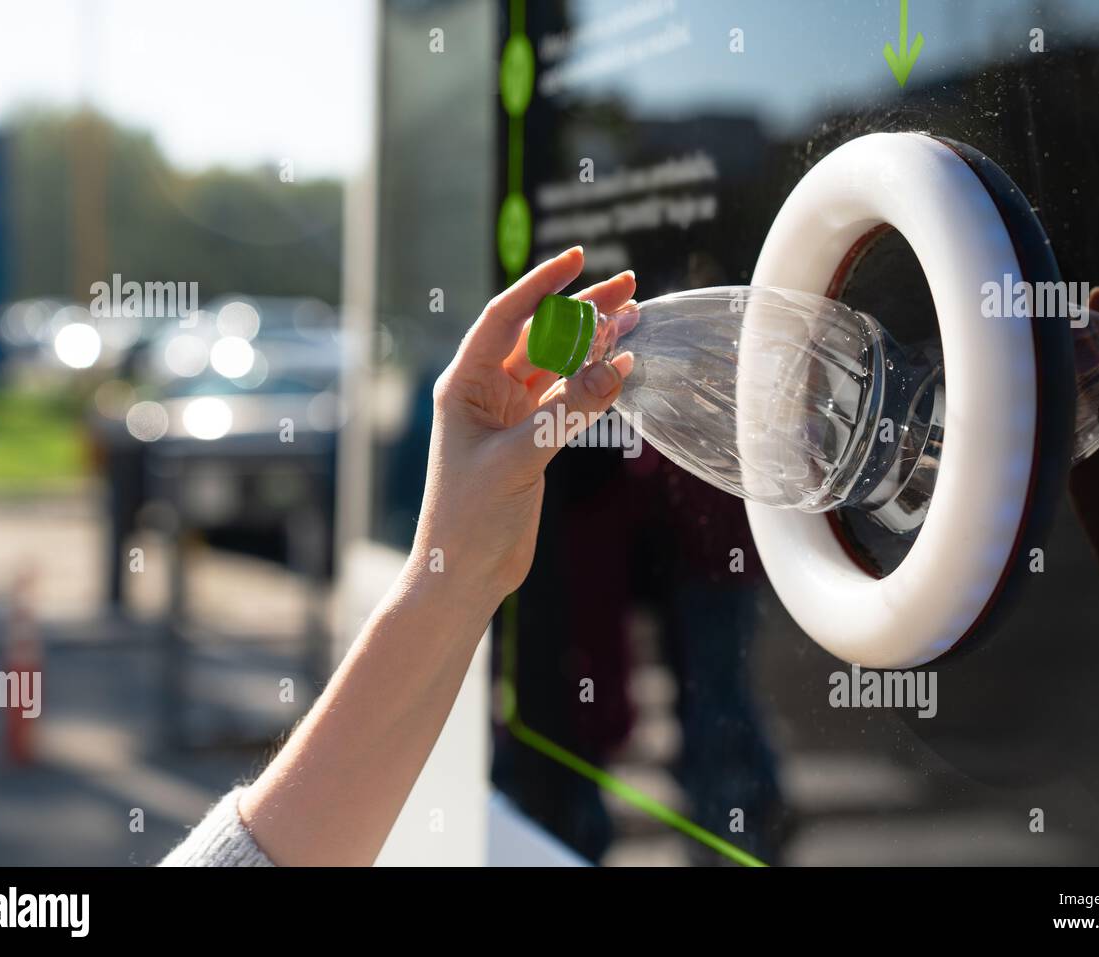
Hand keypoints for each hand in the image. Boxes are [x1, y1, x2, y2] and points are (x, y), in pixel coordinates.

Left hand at [410, 246, 635, 605]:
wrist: (465, 574)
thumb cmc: (469, 518)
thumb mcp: (518, 460)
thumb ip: (567, 412)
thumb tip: (618, 367)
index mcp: (464, 385)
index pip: (506, 319)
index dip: (541, 286)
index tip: (579, 259)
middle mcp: (486, 393)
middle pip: (539, 336)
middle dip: (581, 310)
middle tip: (628, 285)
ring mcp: (511, 415)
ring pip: (558, 366)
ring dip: (593, 343)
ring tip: (635, 315)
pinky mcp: (532, 440)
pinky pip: (568, 399)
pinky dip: (595, 383)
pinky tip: (622, 364)